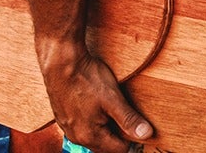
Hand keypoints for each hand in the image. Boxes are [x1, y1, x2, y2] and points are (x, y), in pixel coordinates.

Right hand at [39, 42, 154, 152]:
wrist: (59, 61)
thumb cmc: (85, 78)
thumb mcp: (113, 98)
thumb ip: (129, 119)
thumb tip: (146, 134)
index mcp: (89, 136)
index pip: (119, 149)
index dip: (131, 137)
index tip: (135, 120)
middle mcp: (76, 136)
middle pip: (105, 144)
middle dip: (117, 131)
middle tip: (122, 109)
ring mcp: (67, 126)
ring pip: (94, 134)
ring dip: (104, 124)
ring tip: (108, 103)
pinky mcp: (63, 115)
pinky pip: (82, 124)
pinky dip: (91, 117)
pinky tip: (94, 101)